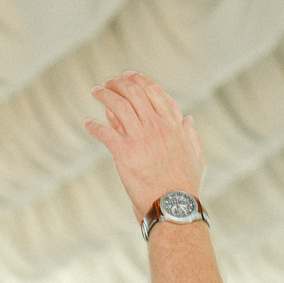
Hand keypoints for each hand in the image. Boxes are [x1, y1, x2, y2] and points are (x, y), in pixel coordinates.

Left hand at [85, 70, 204, 220]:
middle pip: (132, 92)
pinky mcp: (124, 153)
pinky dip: (93, 125)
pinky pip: (104, 132)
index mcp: (173, 124)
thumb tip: (188, 118)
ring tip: (95, 92)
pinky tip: (87, 124)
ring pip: (117, 106)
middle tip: (108, 83)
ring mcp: (140, 138)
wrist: (173, 206)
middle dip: (117, 83)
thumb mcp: (196, 156)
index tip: (126, 76)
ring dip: (103, 95)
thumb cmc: (186, 185)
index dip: (138, 79)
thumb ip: (191, 135)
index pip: (153, 90)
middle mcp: (156, 126)